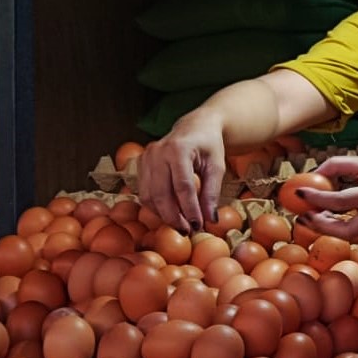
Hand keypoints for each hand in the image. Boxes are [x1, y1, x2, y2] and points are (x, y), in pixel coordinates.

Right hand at [137, 118, 226, 232]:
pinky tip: (171, 214)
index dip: (190, 209)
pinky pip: (144, 192)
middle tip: (188, 231)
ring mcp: (145, 158)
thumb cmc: (209, 145)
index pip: (182, 186)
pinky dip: (156, 207)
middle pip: (162, 193)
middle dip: (174, 217)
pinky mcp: (140, 164)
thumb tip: (210, 220)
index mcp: (178, 149)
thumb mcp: (217, 166)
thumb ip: (212, 192)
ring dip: (164, 215)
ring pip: (149, 196)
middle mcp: (157, 152)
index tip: (198, 226)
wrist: (195, 126)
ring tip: (182, 225)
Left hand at [293, 154, 357, 238]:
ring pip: (350, 234)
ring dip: (328, 227)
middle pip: (344, 230)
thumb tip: (315, 172)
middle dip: (320, 225)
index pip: (339, 201)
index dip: (316, 198)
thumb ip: (340, 165)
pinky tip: (331, 217)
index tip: (299, 192)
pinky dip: (341, 227)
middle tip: (304, 214)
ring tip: (314, 214)